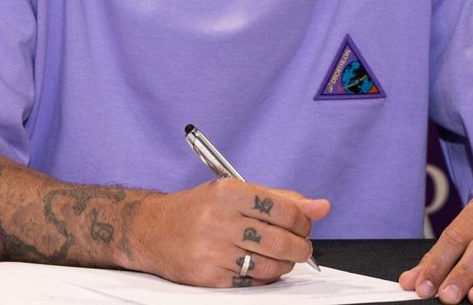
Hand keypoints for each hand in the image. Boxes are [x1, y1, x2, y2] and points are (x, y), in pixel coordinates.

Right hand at [129, 179, 329, 287]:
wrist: (150, 229)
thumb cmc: (198, 209)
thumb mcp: (234, 192)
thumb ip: (280, 199)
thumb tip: (322, 207)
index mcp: (229, 192)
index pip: (285, 210)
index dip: (303, 222)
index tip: (303, 226)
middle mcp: (220, 219)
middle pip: (281, 241)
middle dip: (300, 248)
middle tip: (300, 248)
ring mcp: (213, 249)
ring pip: (270, 265)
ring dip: (284, 265)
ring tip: (280, 258)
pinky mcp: (208, 275)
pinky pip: (251, 281)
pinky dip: (262, 276)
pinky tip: (256, 266)